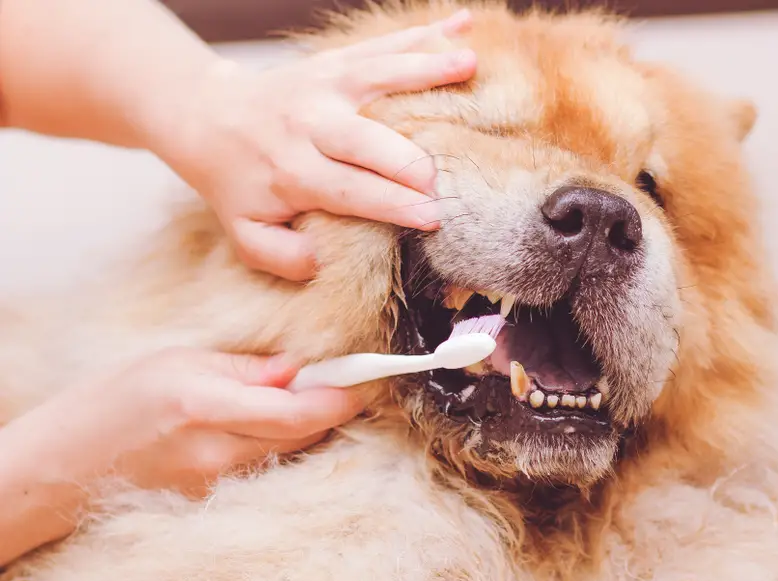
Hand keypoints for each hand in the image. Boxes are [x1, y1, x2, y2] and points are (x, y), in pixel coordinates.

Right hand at [4, 347, 360, 496]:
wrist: (67, 463)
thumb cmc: (117, 398)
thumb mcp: (181, 361)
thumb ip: (247, 369)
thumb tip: (299, 369)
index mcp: (209, 406)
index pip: (302, 412)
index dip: (343, 397)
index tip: (366, 378)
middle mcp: (219, 452)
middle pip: (306, 434)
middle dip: (331, 407)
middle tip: (339, 378)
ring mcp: (218, 484)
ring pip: (290, 452)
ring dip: (307, 426)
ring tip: (295, 397)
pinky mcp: (215, 500)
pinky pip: (266, 468)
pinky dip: (280, 445)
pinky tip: (265, 425)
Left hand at [159, 10, 476, 281]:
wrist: (208, 118)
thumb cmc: (239, 183)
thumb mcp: (246, 233)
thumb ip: (282, 256)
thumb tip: (324, 261)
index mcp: (293, 172)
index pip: (349, 192)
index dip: (392, 206)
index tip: (432, 218)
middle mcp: (310, 125)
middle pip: (366, 139)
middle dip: (409, 159)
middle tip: (443, 178)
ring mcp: (325, 86)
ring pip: (379, 75)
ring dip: (426, 69)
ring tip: (469, 64)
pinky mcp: (336, 62)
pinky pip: (382, 45)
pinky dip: (423, 32)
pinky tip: (461, 23)